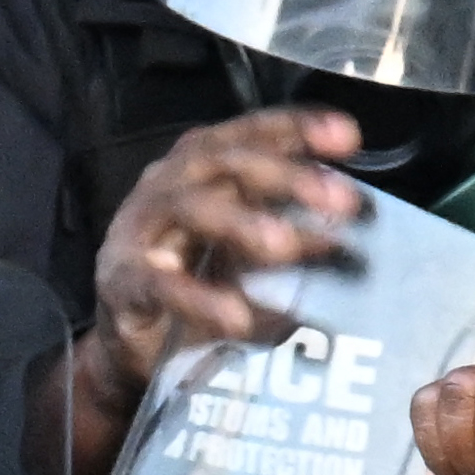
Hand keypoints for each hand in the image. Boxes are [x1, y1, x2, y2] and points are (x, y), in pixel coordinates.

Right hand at [66, 110, 368, 469]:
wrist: (138, 346)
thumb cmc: (202, 281)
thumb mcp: (254, 253)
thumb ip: (298, 232)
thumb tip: (353, 227)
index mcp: (204, 168)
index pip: (249, 134)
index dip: (296, 129)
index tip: (348, 137)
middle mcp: (168, 185)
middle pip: (223, 162)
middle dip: (285, 175)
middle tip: (342, 201)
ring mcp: (139, 230)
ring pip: (188, 207)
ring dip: (241, 222)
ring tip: (286, 245)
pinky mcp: (121, 282)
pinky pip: (158, 283)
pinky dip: (198, 298)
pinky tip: (237, 316)